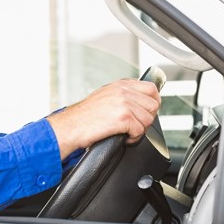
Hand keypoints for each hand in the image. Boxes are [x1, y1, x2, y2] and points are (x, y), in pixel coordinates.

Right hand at [46, 79, 160, 159]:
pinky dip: (133, 138)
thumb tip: (139, 101)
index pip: (151, 88)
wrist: (70, 126)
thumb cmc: (84, 116)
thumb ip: (123, 94)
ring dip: (139, 129)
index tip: (147, 111)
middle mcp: (124, 91)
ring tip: (126, 132)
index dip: (153, 102)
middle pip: (153, 105)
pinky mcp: (123, 117)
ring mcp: (124, 103)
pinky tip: (123, 137)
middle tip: (134, 125)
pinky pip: (140, 130)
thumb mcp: (105, 95)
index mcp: (121, 84)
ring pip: (148, 119)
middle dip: (146, 118)